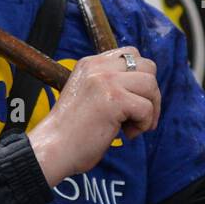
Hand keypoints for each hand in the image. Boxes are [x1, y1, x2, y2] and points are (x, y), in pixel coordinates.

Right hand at [27, 46, 159, 185]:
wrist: (53, 148)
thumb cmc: (72, 131)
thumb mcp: (89, 95)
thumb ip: (110, 84)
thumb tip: (146, 86)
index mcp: (89, 63)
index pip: (131, 54)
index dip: (140, 77)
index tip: (133, 100)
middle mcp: (97, 67)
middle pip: (147, 67)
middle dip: (150, 93)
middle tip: (139, 115)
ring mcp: (105, 81)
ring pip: (151, 85)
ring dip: (150, 110)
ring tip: (132, 127)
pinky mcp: (115, 99)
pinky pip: (146, 108)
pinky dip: (143, 124)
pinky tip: (127, 134)